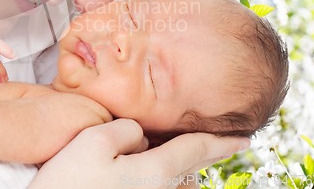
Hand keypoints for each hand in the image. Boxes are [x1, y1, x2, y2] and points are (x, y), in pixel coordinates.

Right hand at [31, 119, 249, 188]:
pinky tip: (140, 164)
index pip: (196, 150)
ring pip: (170, 180)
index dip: (222, 141)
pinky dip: (157, 174)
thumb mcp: (93, 141)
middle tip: (207, 142)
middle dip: (199, 153)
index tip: (246, 137)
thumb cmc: (67, 183)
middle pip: (186, 168)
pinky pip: (153, 187)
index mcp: (152, 173)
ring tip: (165, 152)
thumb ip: (126, 131)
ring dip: (173, 166)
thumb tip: (140, 136)